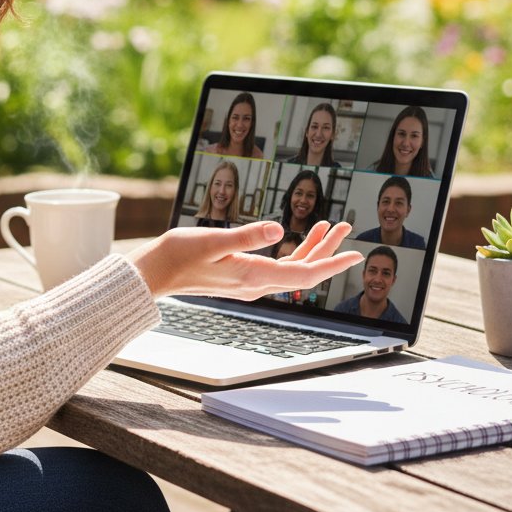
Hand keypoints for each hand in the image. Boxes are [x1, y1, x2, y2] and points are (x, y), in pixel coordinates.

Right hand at [129, 221, 362, 300]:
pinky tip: (294, 239)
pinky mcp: (240, 278)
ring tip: (326, 227)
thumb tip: (280, 230)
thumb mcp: (213, 240)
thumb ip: (247, 236)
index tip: (356, 253)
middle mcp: (255, 285)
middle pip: (303, 270)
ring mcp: (248, 283)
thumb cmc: (179, 254)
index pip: (304, 273)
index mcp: (252, 276)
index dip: (332, 263)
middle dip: (327, 250)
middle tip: (345, 227)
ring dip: (311, 249)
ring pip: (291, 269)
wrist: (155, 273)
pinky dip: (291, 252)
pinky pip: (276, 268)